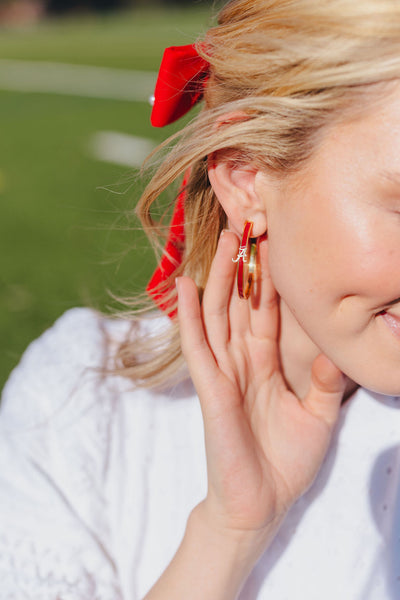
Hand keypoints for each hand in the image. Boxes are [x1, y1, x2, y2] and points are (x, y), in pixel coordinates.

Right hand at [176, 230, 345, 536]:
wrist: (262, 502)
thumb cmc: (285, 461)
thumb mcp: (317, 416)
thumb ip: (324, 383)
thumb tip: (334, 352)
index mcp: (265, 364)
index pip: (266, 312)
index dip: (269, 279)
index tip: (273, 245)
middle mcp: (241, 361)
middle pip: (239, 304)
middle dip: (242, 266)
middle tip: (248, 227)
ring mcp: (223, 372)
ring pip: (218, 315)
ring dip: (219, 278)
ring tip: (225, 242)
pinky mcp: (210, 389)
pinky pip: (197, 347)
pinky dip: (190, 317)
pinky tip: (187, 287)